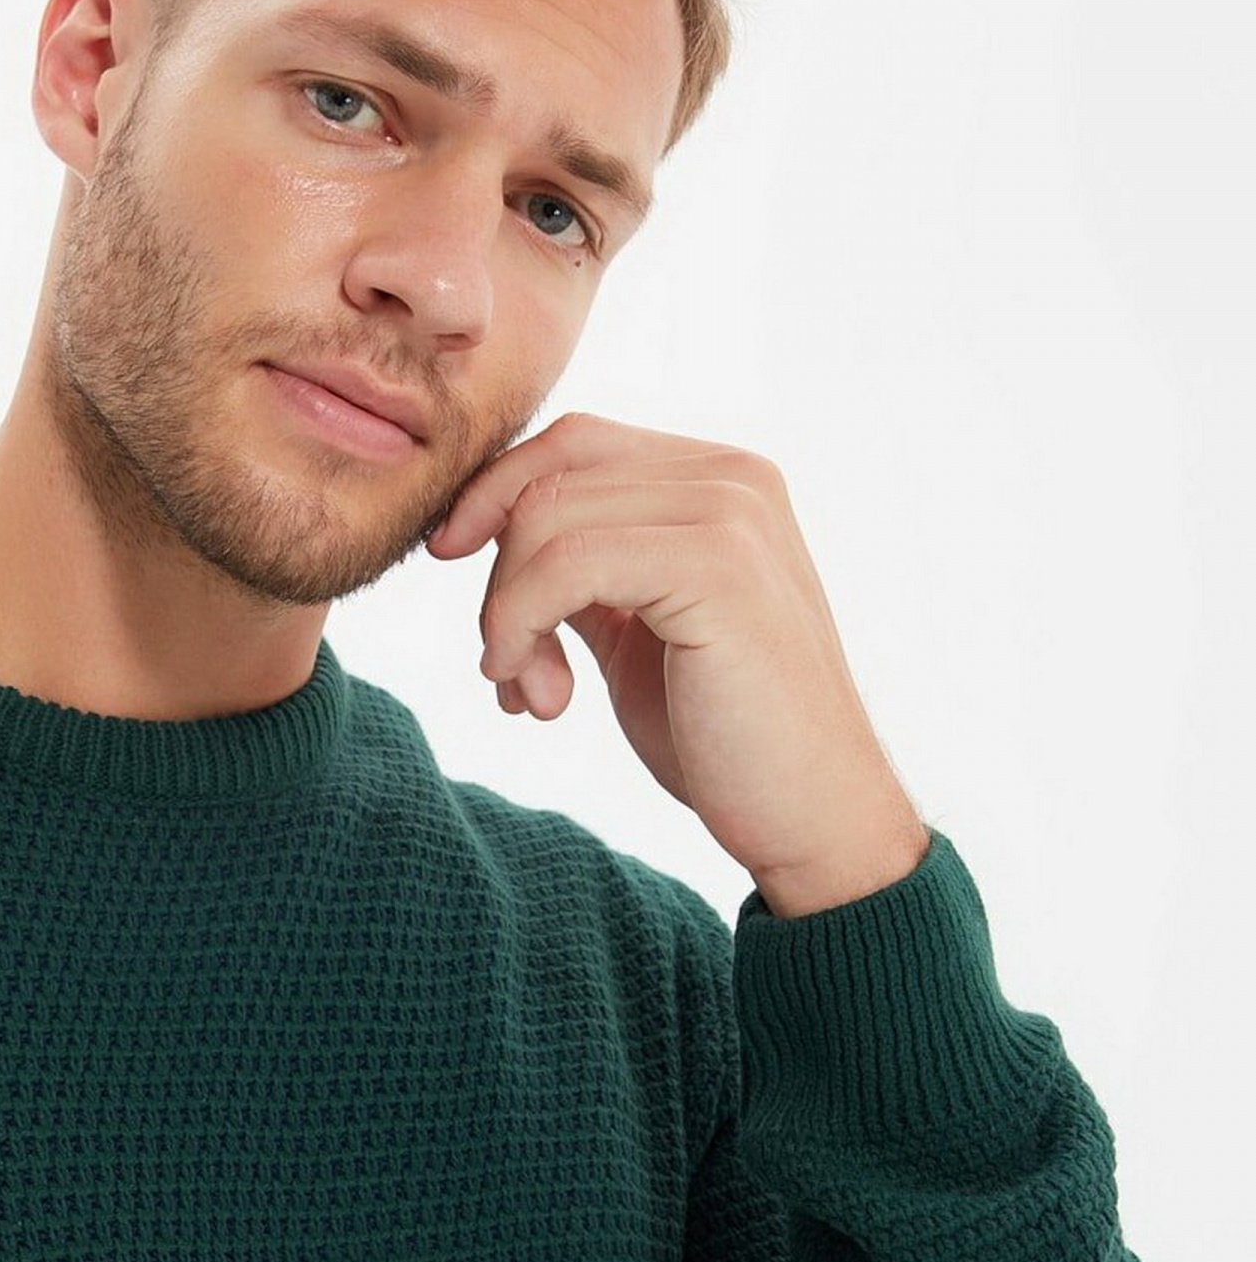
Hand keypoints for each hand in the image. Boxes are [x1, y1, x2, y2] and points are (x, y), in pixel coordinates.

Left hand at [424, 410, 929, 911]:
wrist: (811, 818)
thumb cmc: (725, 736)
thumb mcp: (637, 631)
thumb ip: (587, 571)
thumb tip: (489, 530)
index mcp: (719, 480)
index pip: (571, 443)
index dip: (494, 495)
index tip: (449, 557)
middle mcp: (732, 477)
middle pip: (550, 475)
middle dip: (499, 573)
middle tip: (507, 669)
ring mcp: (730, 514)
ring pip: (546, 520)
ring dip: (507, 616)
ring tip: (534, 697)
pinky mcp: (716, 565)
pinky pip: (565, 565)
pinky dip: (523, 626)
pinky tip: (544, 697)